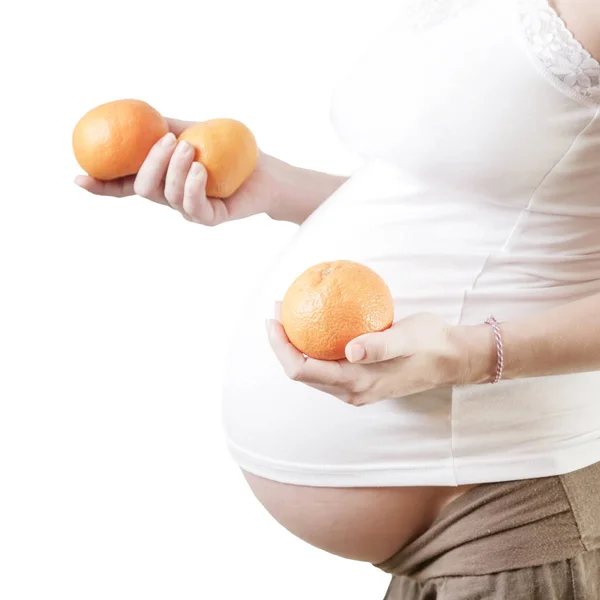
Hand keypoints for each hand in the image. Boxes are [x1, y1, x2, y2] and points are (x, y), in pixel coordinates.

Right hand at [74, 118, 277, 225]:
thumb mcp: (191, 130)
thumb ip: (162, 127)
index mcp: (162, 179)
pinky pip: (193, 207)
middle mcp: (171, 198)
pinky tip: (199, 169)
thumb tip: (131, 114)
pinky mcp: (210, 218)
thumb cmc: (228, 148)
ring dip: (174, 168)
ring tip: (191, 148)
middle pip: (143, 188)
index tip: (79, 178)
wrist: (265, 169)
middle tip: (169, 139)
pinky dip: (192, 185)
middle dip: (150, 162)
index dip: (102, 185)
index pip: (126, 185)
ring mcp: (189, 210)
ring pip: (167, 195)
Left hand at [266, 311, 494, 405]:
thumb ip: (380, 346)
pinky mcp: (361, 379)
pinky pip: (325, 365)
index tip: (274, 318)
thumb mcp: (408, 339)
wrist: (454, 359)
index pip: (303, 371)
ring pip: (311, 370)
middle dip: (282, 343)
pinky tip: (315, 324)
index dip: (281, 347)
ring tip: (290, 312)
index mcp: (357, 383)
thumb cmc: (432, 344)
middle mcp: (351, 391)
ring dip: (295, 344)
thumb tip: (350, 351)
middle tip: (279, 308)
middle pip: (301, 372)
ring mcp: (355, 388)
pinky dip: (313, 346)